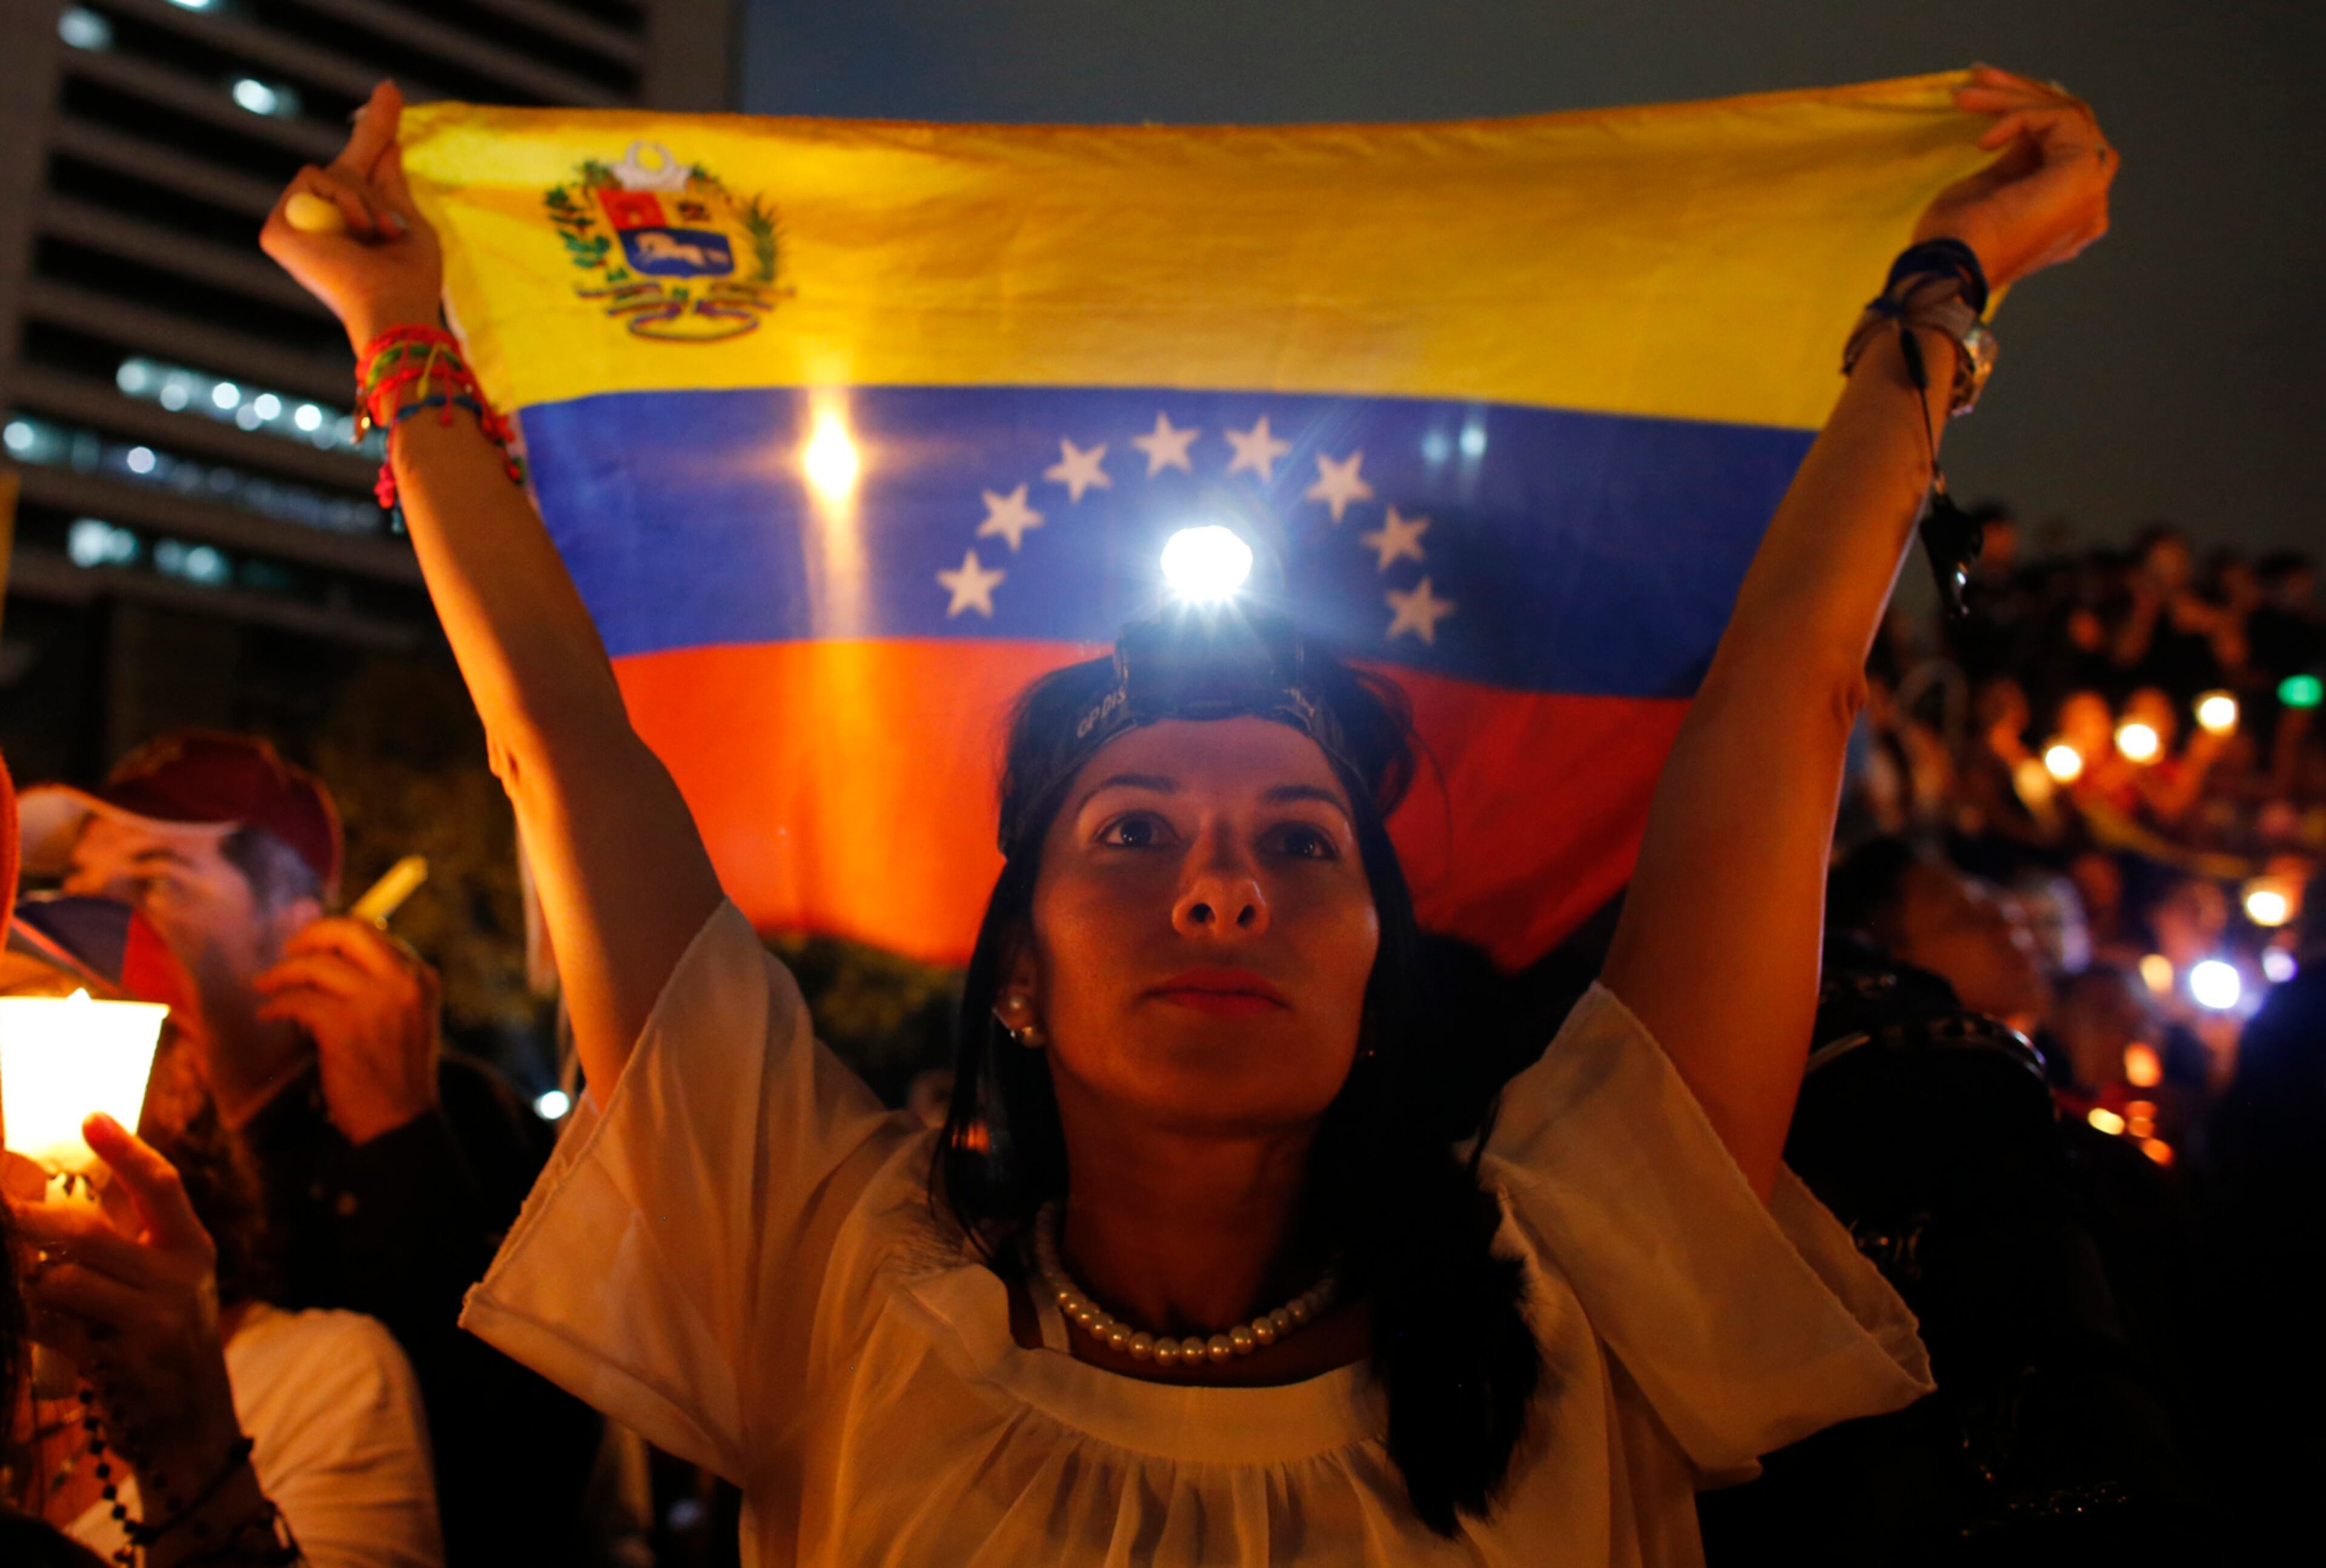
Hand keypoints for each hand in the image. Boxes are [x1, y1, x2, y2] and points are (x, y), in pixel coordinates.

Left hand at [10, 1116, 244, 1496]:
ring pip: (63, 1280)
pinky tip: (26, 1316)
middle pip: (88, 1233)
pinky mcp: (124, 1359)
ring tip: (18, 1277)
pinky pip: (54, 1327)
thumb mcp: (168, 1285)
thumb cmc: (167, 1342)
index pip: (160, 1185)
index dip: (125, 1149)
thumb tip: (57, 1205)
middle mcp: (179, 1276)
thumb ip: (131, 1245)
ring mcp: (154, 1319)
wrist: (193, 1422)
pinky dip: (30, 1318)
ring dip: (26, 1280)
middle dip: (28, 1220)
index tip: (90, 1116)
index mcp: (192, 1248)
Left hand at [254, 916, 442, 1144]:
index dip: (336, 933)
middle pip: (347, 932)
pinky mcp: (343, 1027)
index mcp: (421, 976)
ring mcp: (374, 1002)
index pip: (374, 932)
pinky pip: (297, 1000)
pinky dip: (276, 1006)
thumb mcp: (409, 1017)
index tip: (314, 945)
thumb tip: (332, 954)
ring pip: (314, 965)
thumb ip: (385, 984)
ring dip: (282, 973)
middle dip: (310, 936)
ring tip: (266, 985)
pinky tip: (269, 1014)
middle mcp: (402, 982)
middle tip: (289, 950)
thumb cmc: (397, 1071)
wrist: (399, 1121)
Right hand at [259, 80, 441, 349]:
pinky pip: (312, 178)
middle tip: (401, 163)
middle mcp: (323, 224)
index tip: (389, 89)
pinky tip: (355, 232)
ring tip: (382, 234)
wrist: (393, 305)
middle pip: (346, 164)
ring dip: (367, 197)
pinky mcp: (276, 229)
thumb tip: (387, 143)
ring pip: (332, 171)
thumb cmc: (410, 278)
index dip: (375, 129)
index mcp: (353, 226)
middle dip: (375, 139)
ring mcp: (296, 226)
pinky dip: (343, 200)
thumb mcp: (409, 220)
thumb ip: (390, 182)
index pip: (361, 169)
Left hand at [1914, 65, 2115, 291]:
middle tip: (1976, 78)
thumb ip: (2018, 161)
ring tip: (1965, 96)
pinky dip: (2019, 117)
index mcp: (2069, 210)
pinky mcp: (2082, 175)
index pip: (2064, 141)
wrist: (1949, 270)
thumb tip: (2027, 127)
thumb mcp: (1988, 188)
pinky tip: (1984, 140)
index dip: (2028, 113)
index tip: (1981, 99)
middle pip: (2071, 123)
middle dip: (2020, 95)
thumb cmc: (1953, 239)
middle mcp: (2090, 201)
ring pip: (2067, 114)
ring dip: (2013, 97)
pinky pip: (2060, 119)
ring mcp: (2091, 188)